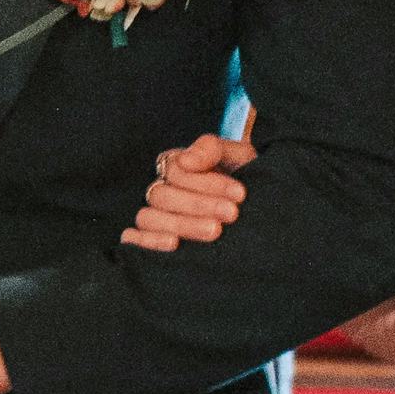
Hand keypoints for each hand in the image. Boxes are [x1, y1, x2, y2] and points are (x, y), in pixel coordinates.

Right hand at [123, 114, 250, 254]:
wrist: (260, 207)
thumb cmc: (244, 177)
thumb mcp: (236, 155)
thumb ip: (211, 149)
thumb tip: (186, 160)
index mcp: (176, 166)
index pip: (176, 171)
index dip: (207, 183)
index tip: (240, 194)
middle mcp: (161, 189)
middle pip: (162, 196)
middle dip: (199, 205)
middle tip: (232, 213)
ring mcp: (155, 215)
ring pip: (148, 218)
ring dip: (181, 224)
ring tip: (214, 232)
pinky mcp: (152, 240)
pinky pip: (134, 238)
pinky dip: (146, 241)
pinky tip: (172, 244)